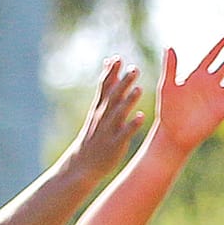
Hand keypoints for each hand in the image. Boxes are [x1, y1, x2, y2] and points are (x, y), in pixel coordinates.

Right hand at [59, 58, 144, 186]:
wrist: (82, 166)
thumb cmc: (94, 135)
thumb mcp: (97, 110)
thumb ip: (106, 87)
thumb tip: (109, 64)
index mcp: (99, 109)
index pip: (103, 88)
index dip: (110, 73)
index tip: (117, 59)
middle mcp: (103, 117)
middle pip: (113, 98)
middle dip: (123, 84)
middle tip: (134, 69)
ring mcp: (108, 131)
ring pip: (118, 114)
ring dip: (128, 102)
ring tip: (139, 90)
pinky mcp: (115, 145)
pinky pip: (124, 134)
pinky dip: (132, 126)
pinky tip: (141, 118)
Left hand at [153, 33, 223, 155]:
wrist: (174, 134)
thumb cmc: (168, 111)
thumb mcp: (168, 87)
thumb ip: (170, 67)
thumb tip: (169, 47)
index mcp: (197, 76)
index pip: (213, 56)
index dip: (223, 44)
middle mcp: (210, 84)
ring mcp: (218, 97)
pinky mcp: (223, 110)